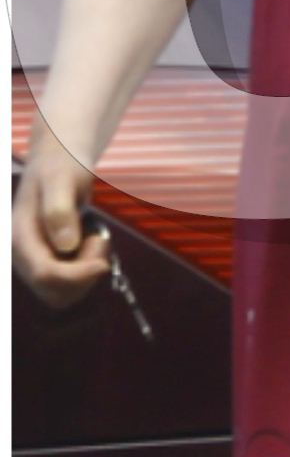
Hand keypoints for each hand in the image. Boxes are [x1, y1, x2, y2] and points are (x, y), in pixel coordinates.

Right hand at [12, 142, 115, 308]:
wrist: (58, 162)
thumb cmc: (60, 166)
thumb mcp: (62, 180)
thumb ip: (59, 209)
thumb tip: (65, 245)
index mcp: (19, 237)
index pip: (44, 276)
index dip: (77, 277)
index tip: (102, 263)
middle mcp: (22, 254)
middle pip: (54, 292)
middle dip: (83, 275)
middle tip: (96, 241)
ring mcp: (34, 260)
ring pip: (63, 294)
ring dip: (86, 275)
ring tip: (92, 240)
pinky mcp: (48, 261)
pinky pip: (70, 285)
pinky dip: (86, 272)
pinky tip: (89, 245)